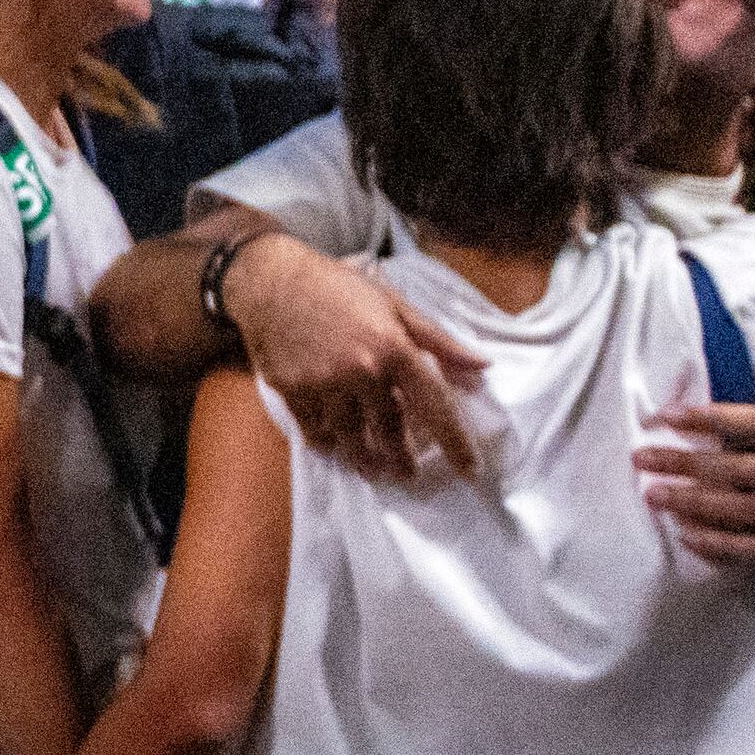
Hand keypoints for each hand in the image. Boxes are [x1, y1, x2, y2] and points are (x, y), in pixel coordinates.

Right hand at [235, 239, 485, 484]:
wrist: (272, 281)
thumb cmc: (338, 287)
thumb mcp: (394, 304)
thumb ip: (439, 340)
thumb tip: (482, 368)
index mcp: (394, 349)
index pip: (435, 405)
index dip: (456, 443)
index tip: (471, 471)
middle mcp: (362, 372)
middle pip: (390, 431)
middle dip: (402, 458)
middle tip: (407, 473)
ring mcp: (325, 386)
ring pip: (352, 439)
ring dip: (366, 459)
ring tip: (374, 469)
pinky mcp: (294, 393)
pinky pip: (316, 431)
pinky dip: (327, 443)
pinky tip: (333, 445)